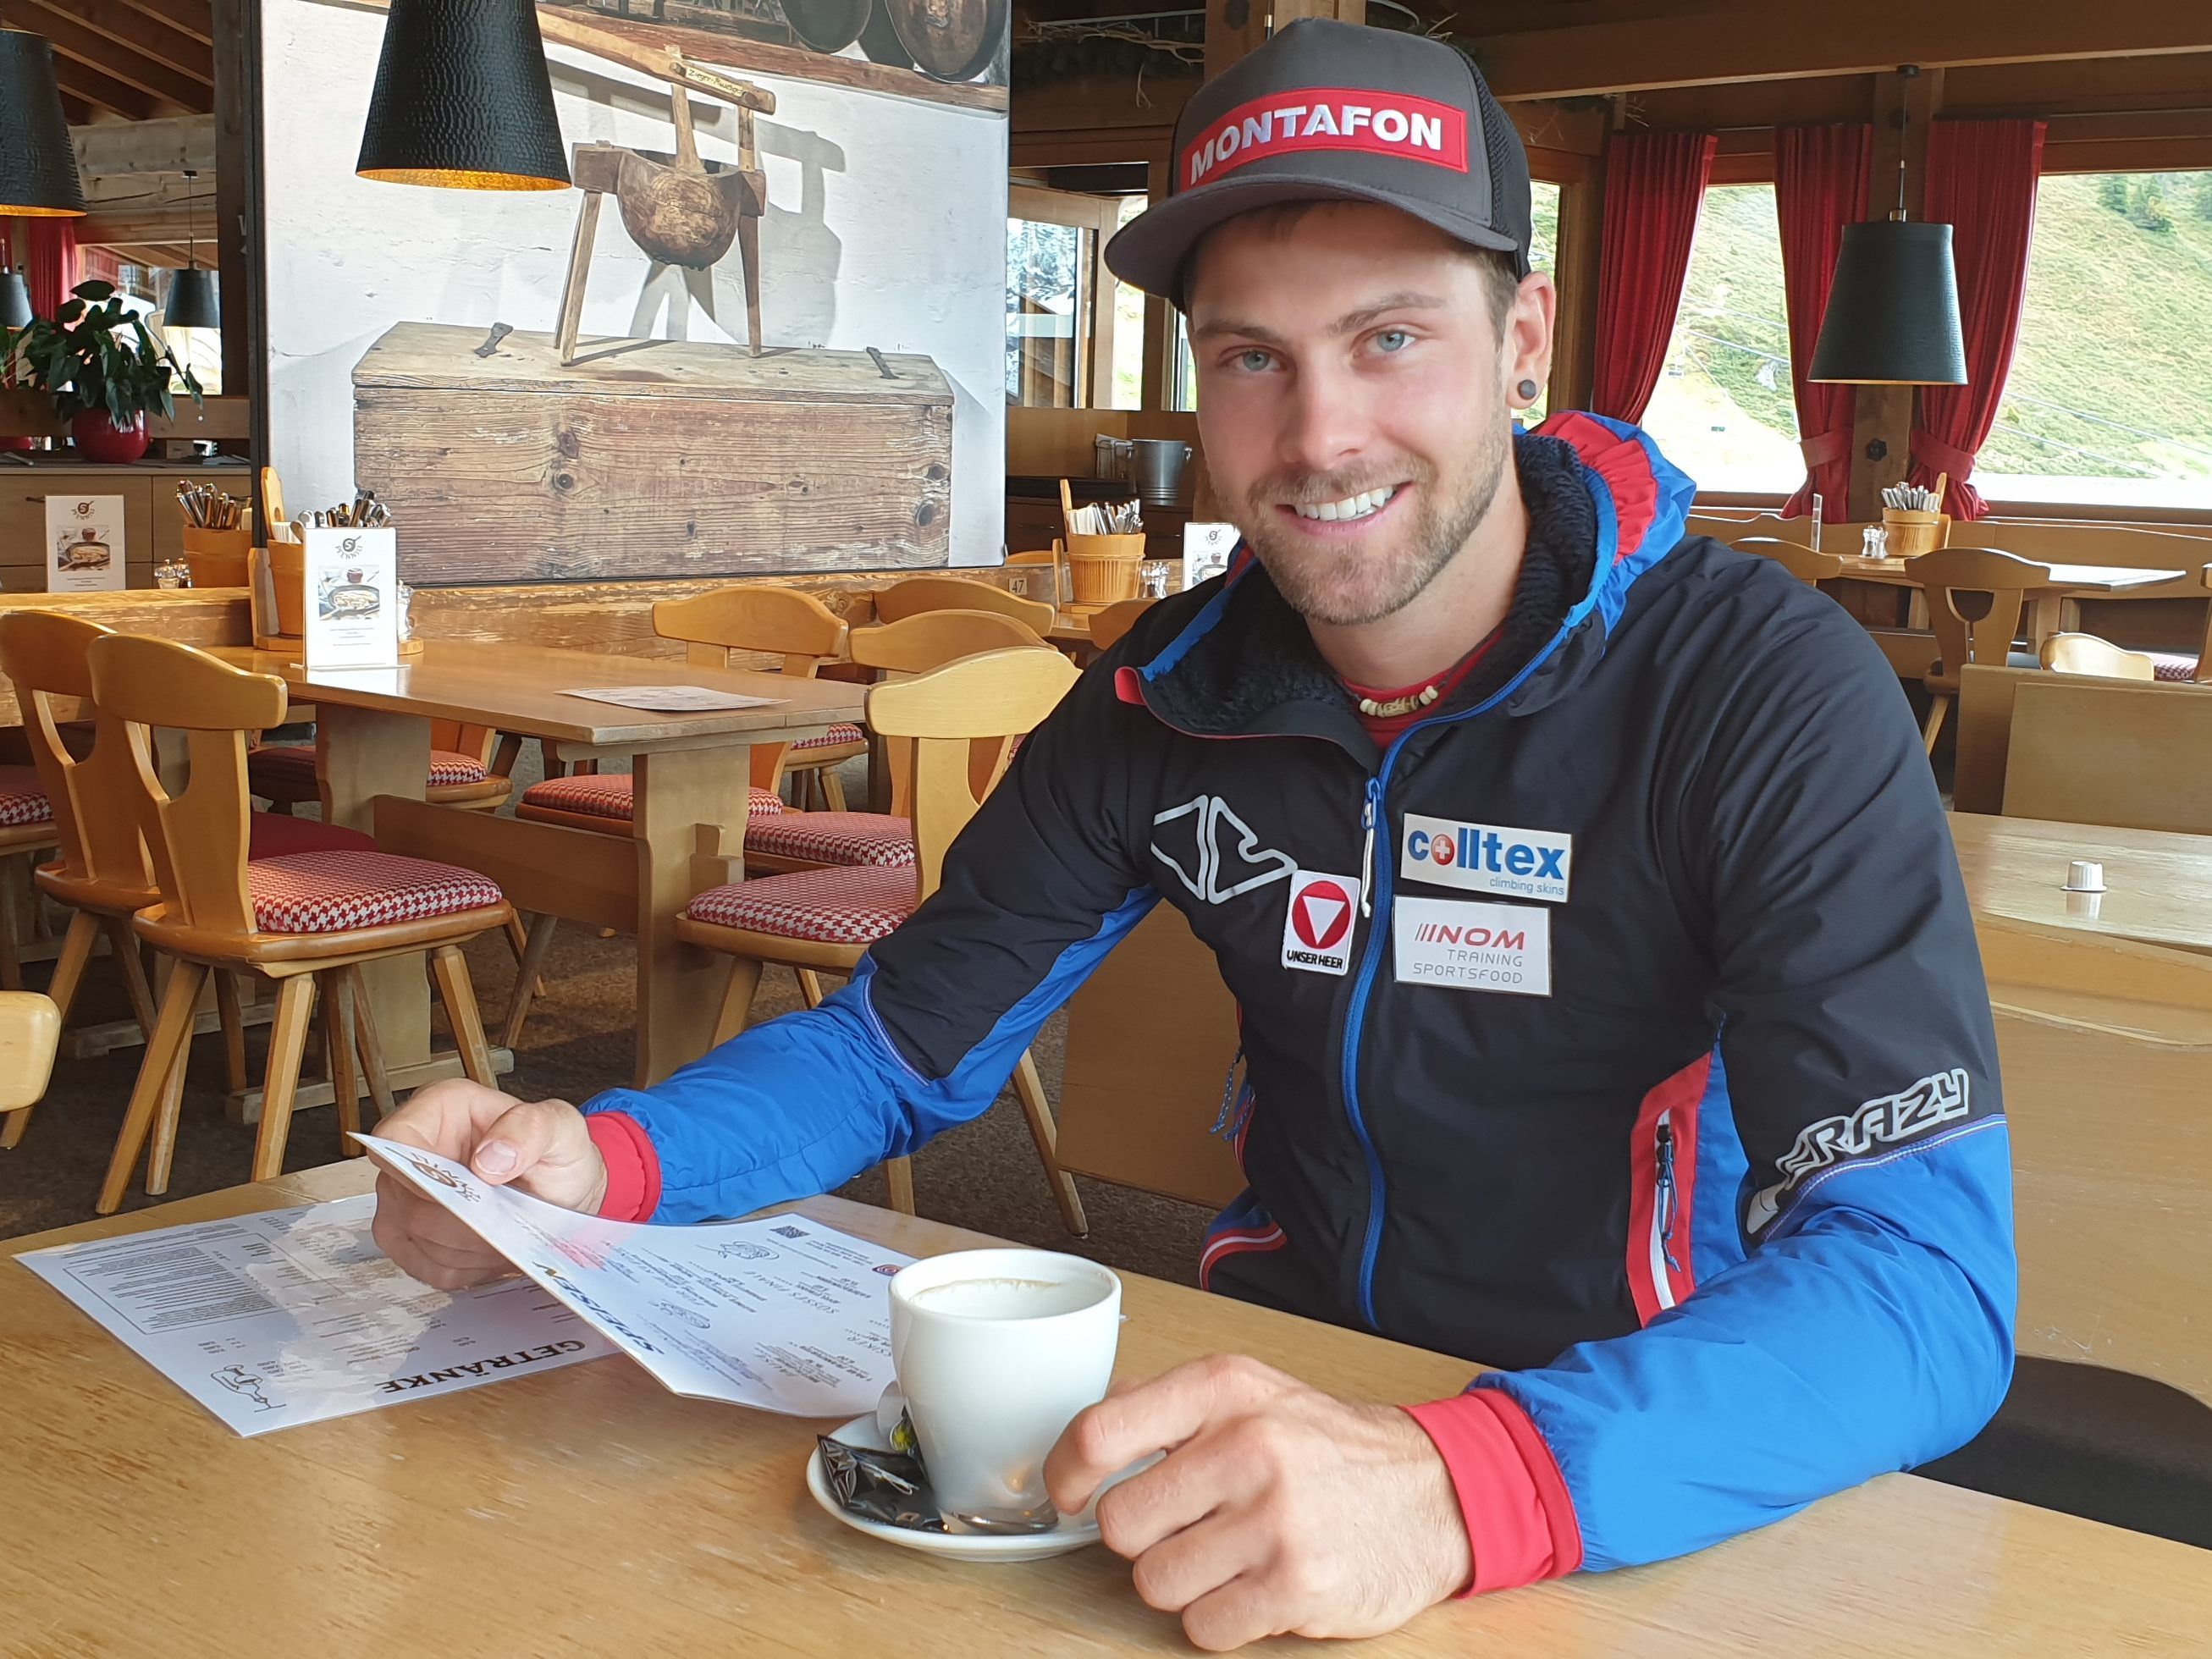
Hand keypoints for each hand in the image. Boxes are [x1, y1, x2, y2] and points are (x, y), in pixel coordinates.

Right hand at [368, 1078, 605, 1290]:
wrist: (562, 1191)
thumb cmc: (554, 1152)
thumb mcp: (561, 1128)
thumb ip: (531, 1129)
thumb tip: (490, 1157)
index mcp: (439, 1109)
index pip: (393, 1140)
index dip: (417, 1174)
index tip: (462, 1197)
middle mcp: (412, 1150)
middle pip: (405, 1198)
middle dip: (460, 1220)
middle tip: (506, 1220)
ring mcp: (403, 1195)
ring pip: (413, 1235)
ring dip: (465, 1246)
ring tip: (506, 1232)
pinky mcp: (408, 1235)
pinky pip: (421, 1263)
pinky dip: (461, 1265)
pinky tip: (491, 1249)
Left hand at [1044, 1355, 1470, 1650]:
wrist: (1431, 1494)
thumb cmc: (1327, 1448)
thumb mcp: (1250, 1393)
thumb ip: (1164, 1406)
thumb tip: (1082, 1439)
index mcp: (1223, 1389)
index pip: (1100, 1432)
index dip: (1066, 1473)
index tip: (1069, 1492)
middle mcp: (1248, 1446)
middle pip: (1120, 1525)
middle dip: (1146, 1537)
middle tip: (1188, 1527)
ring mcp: (1275, 1519)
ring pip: (1155, 1582)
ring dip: (1184, 1582)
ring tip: (1230, 1556)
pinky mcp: (1297, 1586)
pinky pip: (1203, 1627)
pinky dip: (1220, 1618)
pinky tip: (1255, 1587)